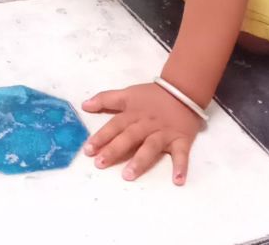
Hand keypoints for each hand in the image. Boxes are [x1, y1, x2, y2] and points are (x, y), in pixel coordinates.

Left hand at [81, 82, 202, 184]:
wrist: (183, 89)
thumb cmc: (153, 96)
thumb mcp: (128, 93)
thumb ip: (106, 99)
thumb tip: (84, 105)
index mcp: (134, 113)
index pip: (115, 125)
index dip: (102, 136)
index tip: (88, 150)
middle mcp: (147, 124)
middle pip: (130, 136)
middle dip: (115, 149)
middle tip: (101, 163)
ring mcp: (164, 133)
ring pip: (151, 146)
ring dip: (140, 160)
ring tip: (128, 174)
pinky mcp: (181, 139)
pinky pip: (182, 154)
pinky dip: (181, 166)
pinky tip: (177, 180)